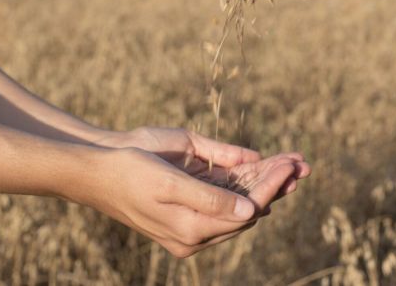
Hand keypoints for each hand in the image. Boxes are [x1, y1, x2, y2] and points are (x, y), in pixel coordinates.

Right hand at [69, 142, 307, 257]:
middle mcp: (195, 233)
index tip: (291, 163)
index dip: (271, 185)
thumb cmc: (129, 171)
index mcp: (191, 230)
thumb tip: (250, 211)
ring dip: (264, 182)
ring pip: (238, 204)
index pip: (246, 210)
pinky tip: (262, 166)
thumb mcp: (170, 181)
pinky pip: (223, 198)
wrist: (94, 172)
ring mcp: (191, 224)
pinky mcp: (187, 210)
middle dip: (275, 183)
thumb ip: (210, 198)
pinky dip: (245, 182)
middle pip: (247, 209)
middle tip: (302, 161)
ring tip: (292, 163)